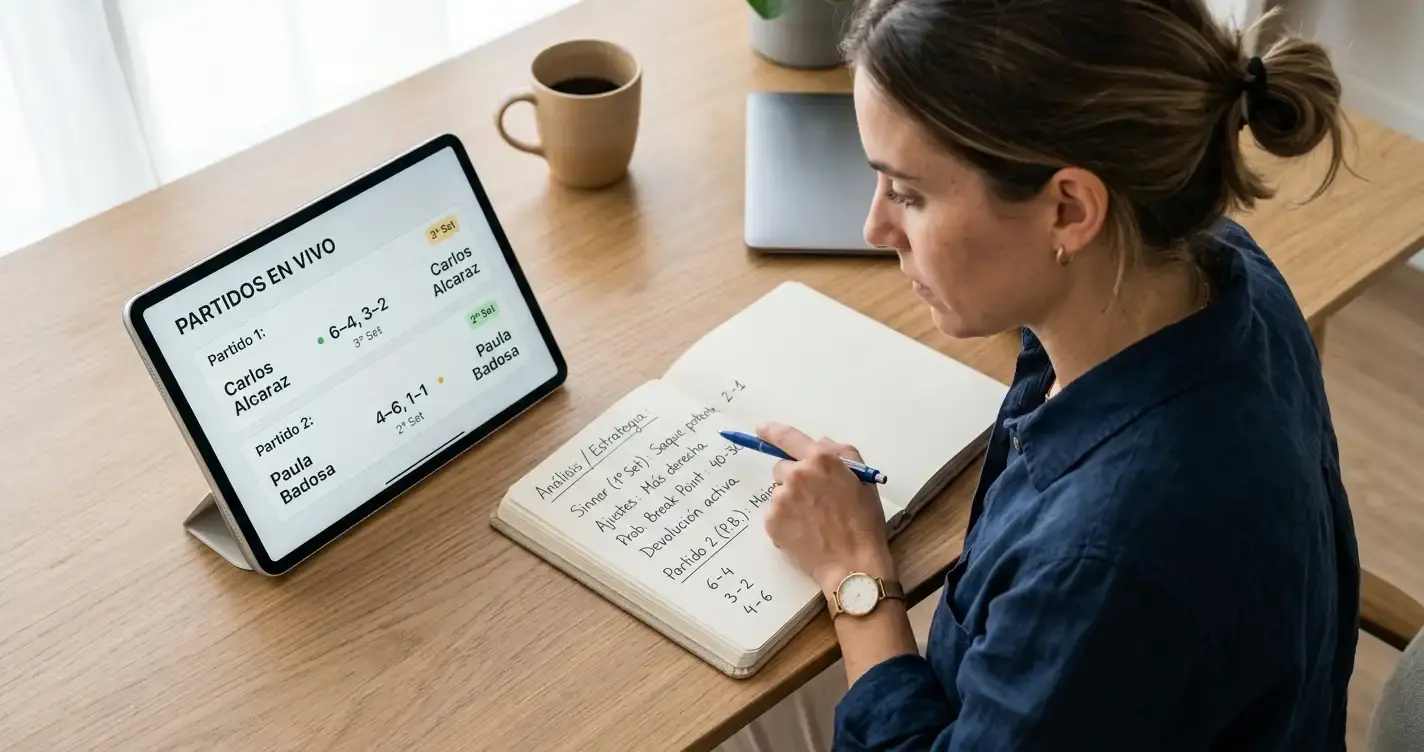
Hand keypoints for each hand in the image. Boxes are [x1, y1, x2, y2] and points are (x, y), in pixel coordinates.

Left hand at [759, 422, 895, 593]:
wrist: (853, 564)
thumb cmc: (864, 521)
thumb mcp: (863, 478)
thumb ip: (841, 453)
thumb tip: (819, 442)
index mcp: (820, 459)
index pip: (787, 437)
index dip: (771, 431)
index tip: (761, 430)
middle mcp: (796, 474)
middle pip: (782, 467)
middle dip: (794, 478)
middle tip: (814, 499)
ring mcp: (781, 498)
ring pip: (778, 491)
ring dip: (790, 499)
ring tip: (812, 519)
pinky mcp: (771, 521)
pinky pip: (773, 512)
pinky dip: (784, 519)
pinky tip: (804, 531)